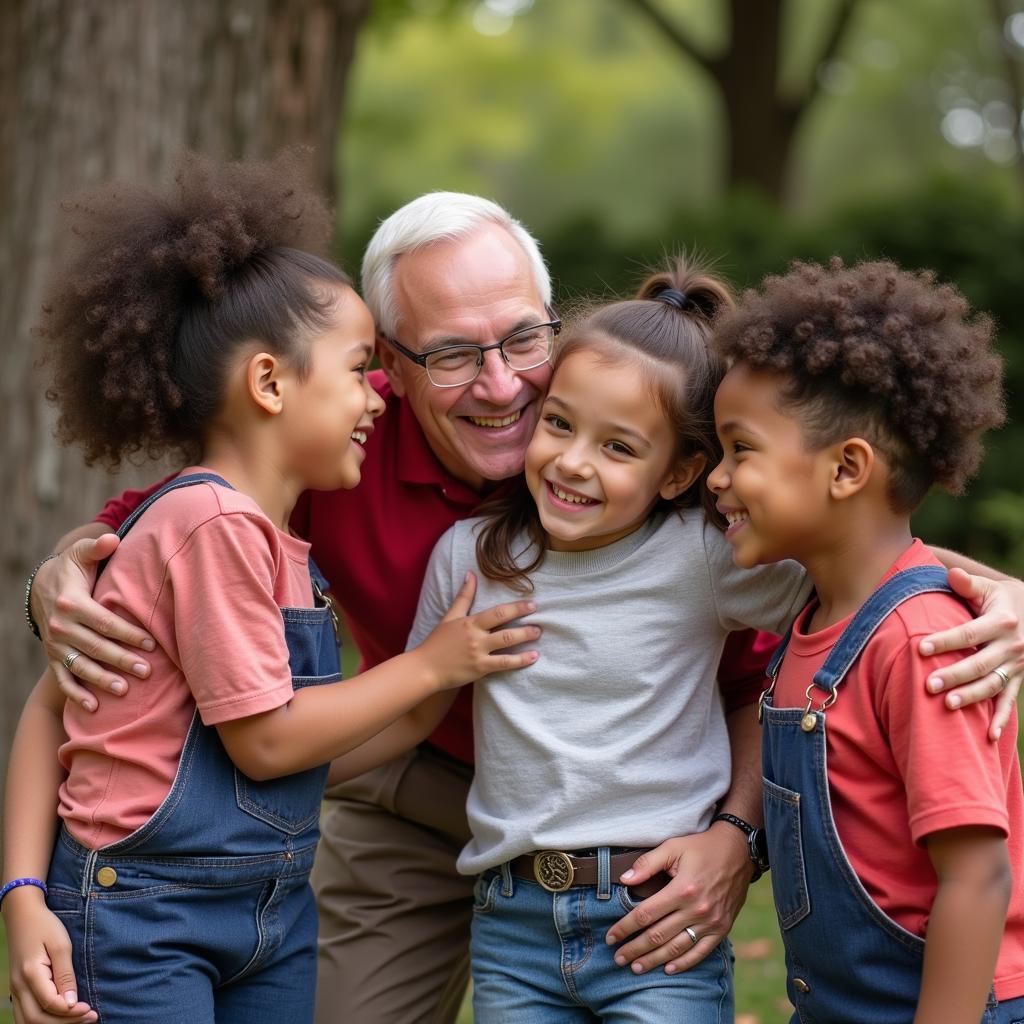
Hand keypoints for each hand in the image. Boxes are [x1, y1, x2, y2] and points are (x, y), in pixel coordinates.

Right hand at [4, 889, 96, 1022]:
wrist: (23, 915)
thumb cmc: (45, 926)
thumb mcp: (61, 944)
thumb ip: (65, 974)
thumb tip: (72, 1002)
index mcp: (30, 974)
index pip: (49, 1004)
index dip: (70, 1012)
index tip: (90, 1009)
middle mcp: (18, 987)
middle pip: (37, 1019)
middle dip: (66, 1023)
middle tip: (91, 1017)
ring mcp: (15, 990)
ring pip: (28, 1021)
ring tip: (80, 1019)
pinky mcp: (18, 990)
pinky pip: (26, 1015)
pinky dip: (43, 1021)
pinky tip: (63, 1018)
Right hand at [32, 534, 153, 709]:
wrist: (41, 587)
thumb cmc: (73, 570)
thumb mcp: (82, 555)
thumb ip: (97, 547)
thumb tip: (112, 539)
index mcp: (73, 603)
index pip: (105, 622)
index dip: (128, 633)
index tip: (151, 643)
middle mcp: (62, 627)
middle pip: (97, 647)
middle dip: (122, 660)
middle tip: (147, 671)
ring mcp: (56, 645)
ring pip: (81, 666)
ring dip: (102, 680)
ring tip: (124, 690)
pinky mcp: (53, 658)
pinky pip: (63, 679)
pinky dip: (75, 695)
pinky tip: (92, 708)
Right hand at [416, 572, 539, 688]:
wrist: (424, 668)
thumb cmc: (437, 642)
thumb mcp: (450, 616)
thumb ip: (463, 596)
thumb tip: (471, 574)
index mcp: (470, 623)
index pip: (497, 612)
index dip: (516, 608)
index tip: (532, 604)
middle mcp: (476, 637)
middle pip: (505, 628)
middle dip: (524, 623)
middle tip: (540, 619)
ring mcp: (479, 653)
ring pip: (507, 644)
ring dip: (525, 638)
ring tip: (538, 634)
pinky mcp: (480, 669)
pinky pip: (504, 664)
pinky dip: (520, 660)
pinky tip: (533, 657)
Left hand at [604, 822, 751, 973]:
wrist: (739, 851)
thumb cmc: (701, 847)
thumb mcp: (673, 847)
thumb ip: (648, 863)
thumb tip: (624, 879)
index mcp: (682, 889)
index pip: (646, 914)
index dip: (625, 927)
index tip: (610, 938)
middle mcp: (697, 909)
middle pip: (658, 935)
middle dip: (635, 949)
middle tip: (618, 959)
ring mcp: (711, 922)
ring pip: (677, 948)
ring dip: (654, 960)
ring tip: (636, 968)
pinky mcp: (722, 928)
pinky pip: (701, 952)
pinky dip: (684, 963)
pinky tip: (668, 969)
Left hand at [921, 569, 1023, 739]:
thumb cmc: (1002, 598)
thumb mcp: (989, 588)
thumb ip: (969, 584)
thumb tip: (952, 573)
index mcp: (1001, 622)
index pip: (968, 633)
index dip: (945, 641)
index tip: (920, 647)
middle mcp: (1011, 646)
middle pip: (978, 664)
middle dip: (953, 675)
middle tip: (927, 685)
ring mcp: (1017, 665)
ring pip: (992, 685)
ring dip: (971, 697)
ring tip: (947, 706)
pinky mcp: (1019, 678)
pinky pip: (1009, 701)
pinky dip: (1001, 719)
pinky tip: (989, 737)